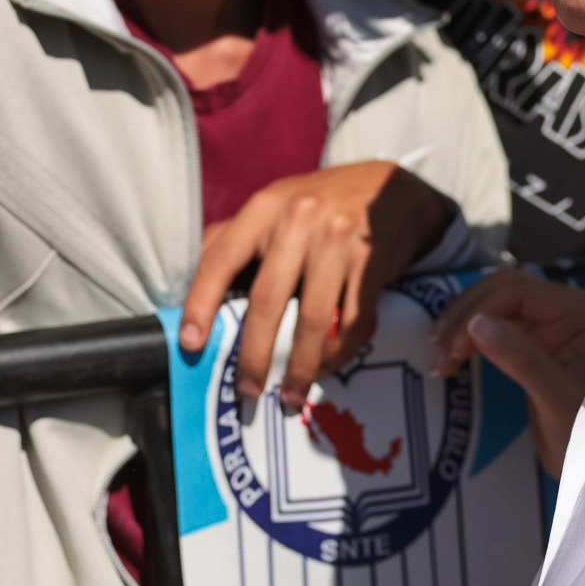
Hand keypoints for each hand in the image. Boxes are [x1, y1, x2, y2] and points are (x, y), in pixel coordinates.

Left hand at [179, 162, 455, 404]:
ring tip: (289, 396)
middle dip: (254, 353)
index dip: (201, 303)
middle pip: (267, 299)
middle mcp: (299, 220)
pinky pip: (351, 321)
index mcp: (265, 207)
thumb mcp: (277, 204)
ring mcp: (338, 240)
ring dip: (299, 366)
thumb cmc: (323, 203)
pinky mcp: (372, 262)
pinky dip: (337, 353)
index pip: (221, 258)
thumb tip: (192, 279)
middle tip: (247, 390)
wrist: (392, 188)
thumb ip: (238, 236)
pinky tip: (326, 368)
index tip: (192, 344)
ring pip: (311, 318)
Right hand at [431, 272, 584, 476]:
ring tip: (441, 356)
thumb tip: (476, 323)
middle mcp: (571, 308)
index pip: (519, 291)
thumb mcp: (556, 401)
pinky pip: (497, 322)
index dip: (478, 312)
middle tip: (439, 352)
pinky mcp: (538, 339)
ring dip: (464, 323)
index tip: (452, 349)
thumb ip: (522, 360)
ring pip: (496, 302)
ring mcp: (554, 322)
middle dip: (466, 316)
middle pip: (504, 289)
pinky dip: (471, 335)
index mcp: (584, 312)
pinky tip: (453, 354)